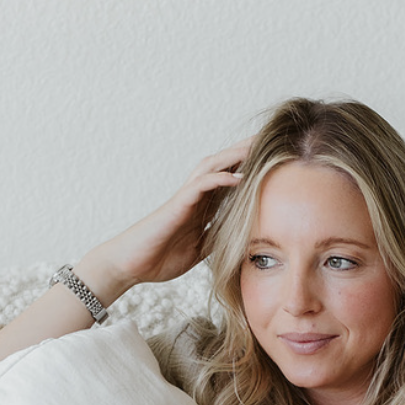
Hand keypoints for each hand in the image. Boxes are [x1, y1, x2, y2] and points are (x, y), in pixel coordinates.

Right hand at [82, 138, 254, 299]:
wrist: (131, 264)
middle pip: (222, 167)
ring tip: (257, 147)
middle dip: (245, 153)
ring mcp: (185, 199)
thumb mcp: (198, 251)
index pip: (228, 183)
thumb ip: (215, 240)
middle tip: (270, 140)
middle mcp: (194, 198)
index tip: (272, 163)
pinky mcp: (177, 205)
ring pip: (212, 168)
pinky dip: (219, 180)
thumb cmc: (160, 258)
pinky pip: (200, 186)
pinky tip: (238, 178)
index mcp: (201, 208)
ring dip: (234, 157)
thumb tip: (237, 241)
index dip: (248, 170)